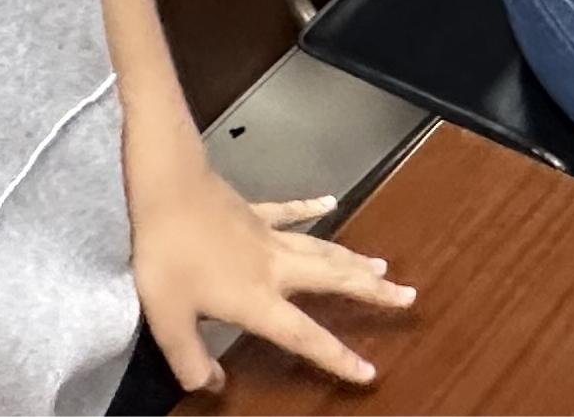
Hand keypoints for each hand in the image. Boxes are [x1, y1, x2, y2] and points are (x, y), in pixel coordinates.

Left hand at [126, 154, 413, 395]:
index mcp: (258, 300)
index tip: (369, 372)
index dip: (338, 357)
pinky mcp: (253, 211)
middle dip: (372, 292)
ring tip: (382, 266)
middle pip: (333, 282)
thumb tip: (214, 386)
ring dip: (352, 260)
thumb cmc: (166, 255)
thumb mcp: (169, 322)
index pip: (305, 336)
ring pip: (322, 250)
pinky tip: (330, 201)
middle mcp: (274, 268)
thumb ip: (191, 361)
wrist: (167, 188)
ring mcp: (267, 236)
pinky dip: (311, 207)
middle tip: (407, 296)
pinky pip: (289, 211)